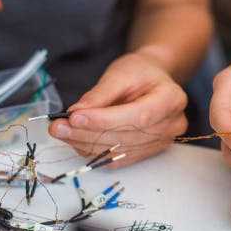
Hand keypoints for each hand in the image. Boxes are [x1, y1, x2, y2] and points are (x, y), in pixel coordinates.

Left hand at [48, 52, 187, 167]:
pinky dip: (94, 151)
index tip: (75, 117)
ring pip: (119, 151)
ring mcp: (162, 141)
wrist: (151, 79)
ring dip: (86, 144)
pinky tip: (76, 140)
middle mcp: (172, 124)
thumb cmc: (139, 72)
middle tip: (58, 126)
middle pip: (126, 137)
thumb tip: (76, 114)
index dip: (105, 121)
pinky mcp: (148, 152)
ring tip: (62, 132)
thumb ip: (100, 94)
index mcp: (172, 99)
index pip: (137, 117)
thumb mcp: (120, 72)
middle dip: (88, 133)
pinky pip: (117, 158)